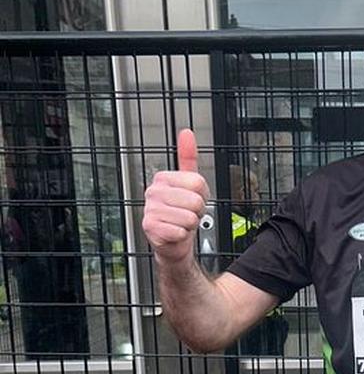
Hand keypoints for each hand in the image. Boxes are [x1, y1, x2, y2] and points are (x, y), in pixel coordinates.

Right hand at [142, 129, 209, 263]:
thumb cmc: (182, 211)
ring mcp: (150, 209)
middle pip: (195, 201)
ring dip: (190, 224)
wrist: (173, 239)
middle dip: (197, 211)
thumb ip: (188, 157)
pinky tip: (175, 232)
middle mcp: (153, 192)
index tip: (192, 198)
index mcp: (163, 178)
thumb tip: (186, 133)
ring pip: (189, 217)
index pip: (198, 182)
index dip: (202, 195)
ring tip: (181, 222)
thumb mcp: (188, 183)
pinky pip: (181, 231)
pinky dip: (183, 235)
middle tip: (187, 213)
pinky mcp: (150, 227)